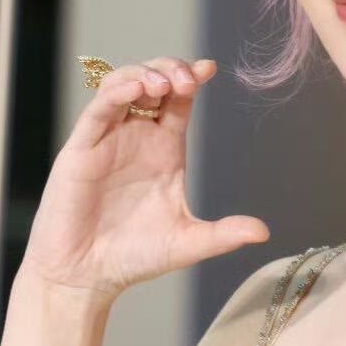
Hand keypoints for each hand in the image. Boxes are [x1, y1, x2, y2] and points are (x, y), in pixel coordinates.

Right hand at [19, 56, 269, 300]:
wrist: (87, 277)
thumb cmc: (134, 257)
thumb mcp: (187, 243)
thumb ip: (224, 234)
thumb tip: (264, 231)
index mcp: (164, 149)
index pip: (180, 101)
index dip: (193, 78)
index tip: (210, 68)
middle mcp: (137, 138)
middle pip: (153, 81)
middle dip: (171, 69)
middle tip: (189, 79)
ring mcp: (108, 140)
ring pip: (122, 85)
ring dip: (143, 74)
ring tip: (164, 84)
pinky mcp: (81, 150)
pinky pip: (98, 110)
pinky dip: (116, 93)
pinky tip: (135, 90)